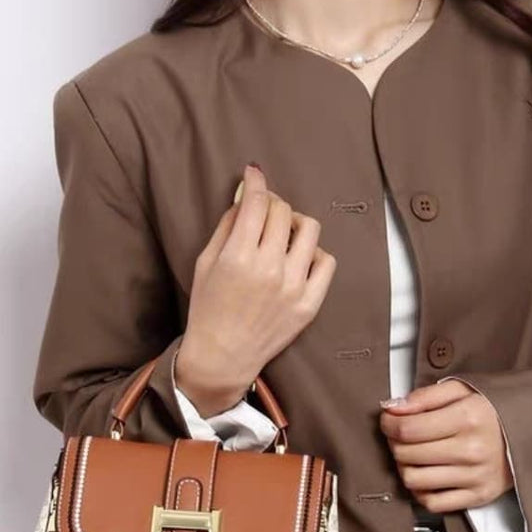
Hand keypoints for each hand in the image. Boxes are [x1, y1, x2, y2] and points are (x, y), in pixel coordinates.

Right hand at [175, 163, 336, 416]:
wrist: (222, 357)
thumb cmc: (208, 310)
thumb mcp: (205, 263)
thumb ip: (226, 226)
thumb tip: (246, 196)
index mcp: (238, 257)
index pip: (257, 202)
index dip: (257, 181)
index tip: (255, 175)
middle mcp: (269, 270)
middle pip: (283, 212)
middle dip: (272, 204)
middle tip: (264, 211)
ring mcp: (293, 288)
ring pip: (309, 229)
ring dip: (295, 224)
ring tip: (284, 234)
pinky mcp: (309, 304)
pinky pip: (326, 262)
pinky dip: (314, 253)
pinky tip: (298, 259)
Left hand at [379, 380, 513, 512]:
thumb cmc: (496, 410)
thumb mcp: (464, 390)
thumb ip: (425, 396)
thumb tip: (392, 408)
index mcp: (468, 418)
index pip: (407, 428)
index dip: (388, 424)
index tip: (388, 420)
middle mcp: (472, 450)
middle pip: (406, 454)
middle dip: (394, 442)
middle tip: (400, 435)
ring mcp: (475, 476)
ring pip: (413, 479)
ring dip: (404, 466)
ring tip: (412, 454)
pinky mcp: (479, 496)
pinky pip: (432, 503)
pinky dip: (421, 491)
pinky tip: (426, 475)